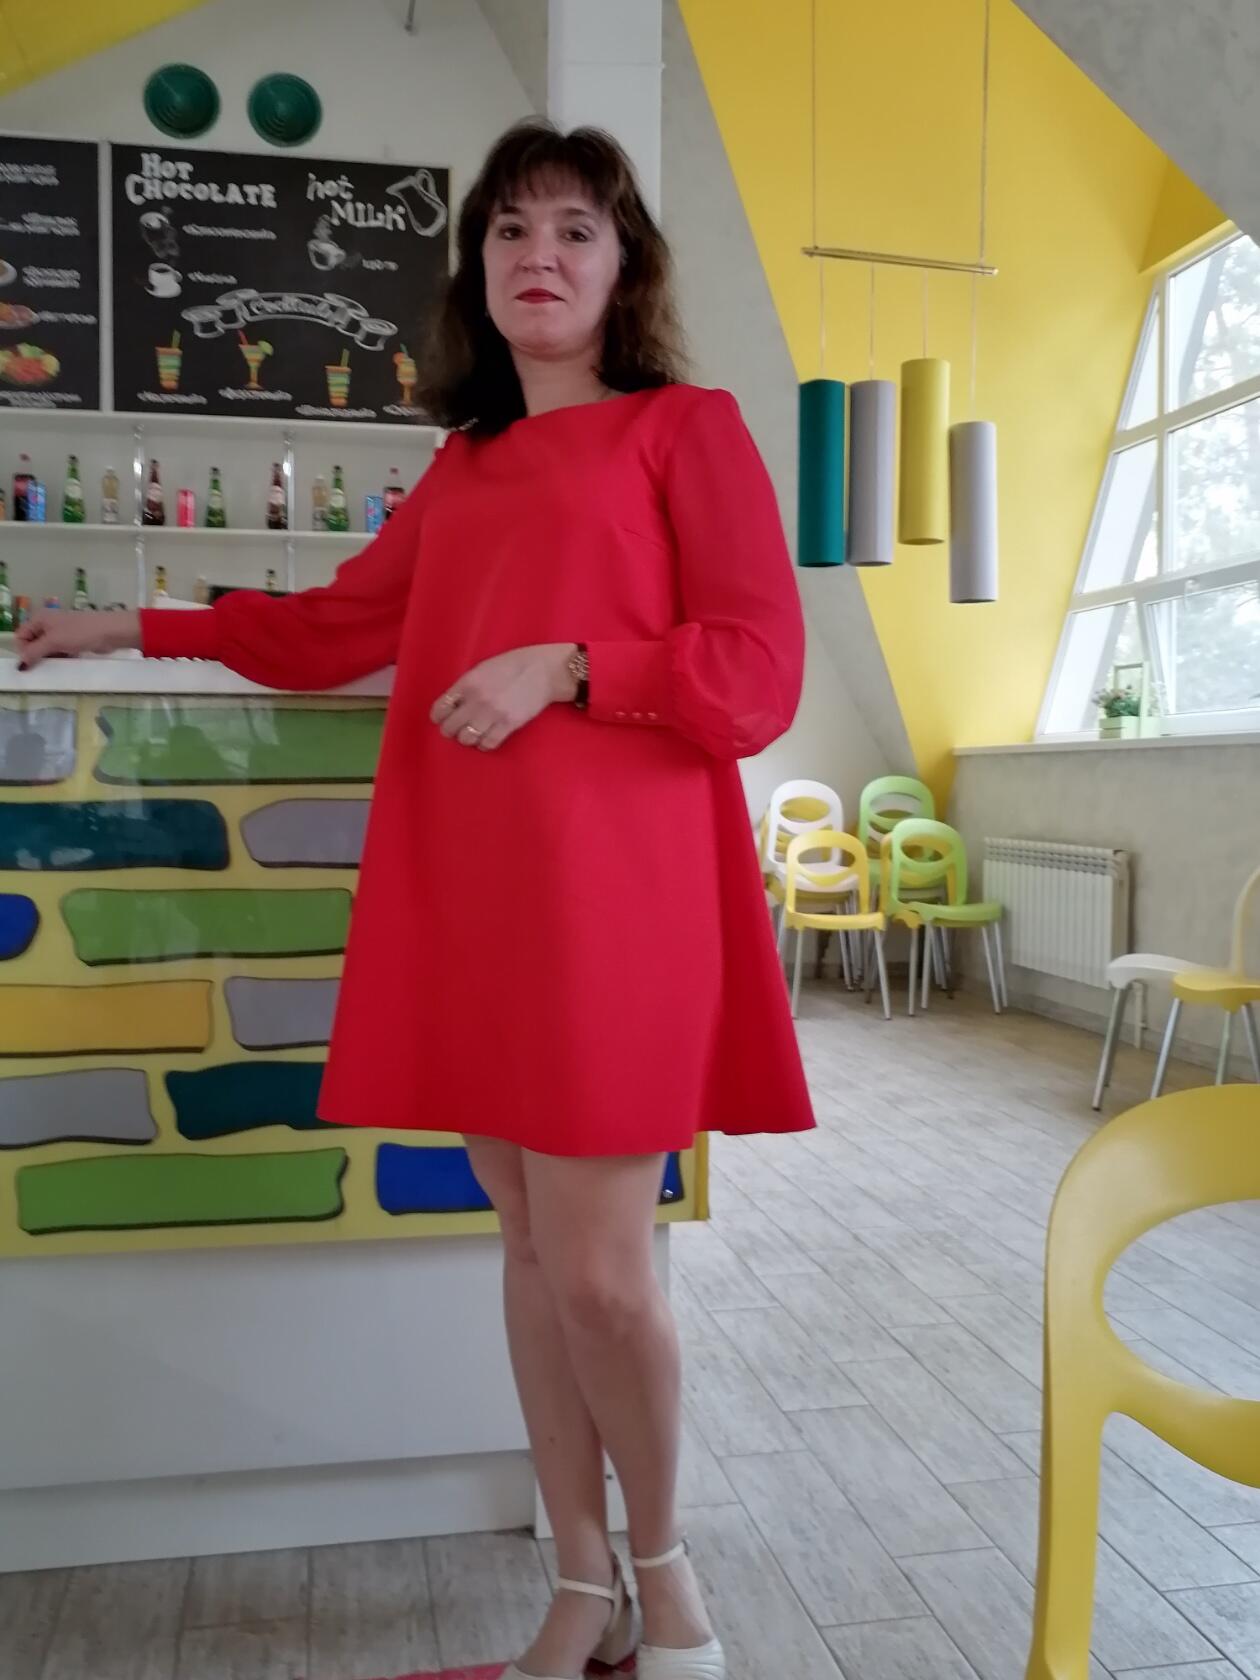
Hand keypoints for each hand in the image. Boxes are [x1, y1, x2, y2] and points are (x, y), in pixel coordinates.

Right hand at [15, 609, 141, 669]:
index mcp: (40, 618)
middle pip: (33, 642)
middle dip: (36, 654)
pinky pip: (60, 651)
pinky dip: (60, 657)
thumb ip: (35, 652)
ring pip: (47, 648)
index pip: (21, 635)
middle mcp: (48, 623)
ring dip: (49, 657)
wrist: (110, 631)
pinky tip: (66, 662)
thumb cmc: (80, 632)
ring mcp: (61, 631)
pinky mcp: (73, 640)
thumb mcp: (54, 642)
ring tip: (57, 662)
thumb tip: (20, 664)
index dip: (23, 649)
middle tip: (45, 665)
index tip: (31, 661)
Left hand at [430, 643, 577, 751]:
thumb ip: (466, 686)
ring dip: (468, 738)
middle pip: (450, 728)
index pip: (440, 708)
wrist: (543, 670)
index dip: (439, 717)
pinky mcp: (508, 724)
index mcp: (467, 682)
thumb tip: (454, 705)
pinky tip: (487, 738)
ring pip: (466, 739)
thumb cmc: (513, 666)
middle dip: (451, 730)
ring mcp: (493, 713)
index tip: (442, 719)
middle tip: (458, 728)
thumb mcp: (482, 669)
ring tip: (474, 733)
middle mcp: (477, 699)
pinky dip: (484, 744)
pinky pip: (488, 743)